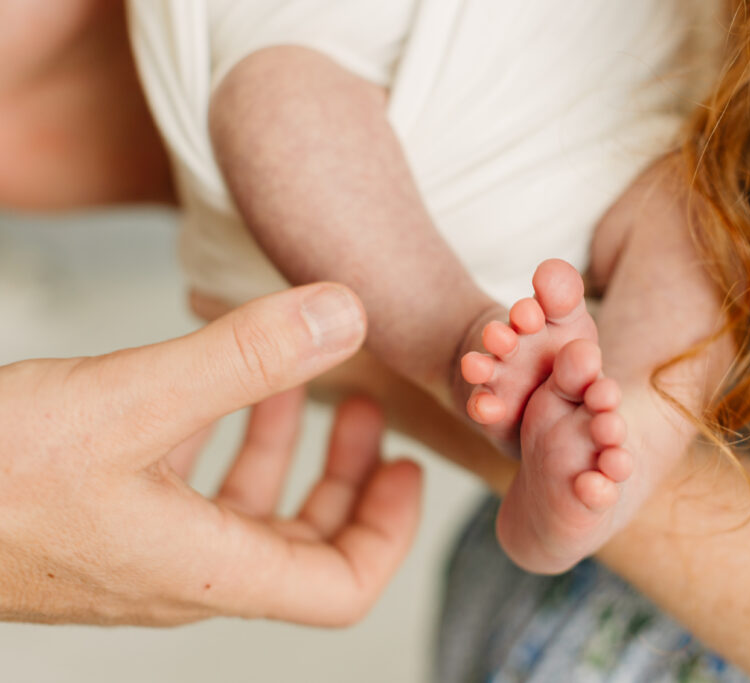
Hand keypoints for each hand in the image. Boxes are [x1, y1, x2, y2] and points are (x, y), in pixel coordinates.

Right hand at [0, 284, 421, 626]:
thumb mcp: (132, 399)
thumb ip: (245, 357)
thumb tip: (346, 314)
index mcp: (208, 569)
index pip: (340, 589)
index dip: (389, 532)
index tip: (407, 468)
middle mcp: (183, 572)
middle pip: (304, 548)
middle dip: (348, 479)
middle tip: (368, 414)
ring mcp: (140, 551)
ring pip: (246, 514)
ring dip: (287, 451)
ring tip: (308, 385)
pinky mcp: (102, 521)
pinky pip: (188, 489)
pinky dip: (220, 439)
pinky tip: (215, 384)